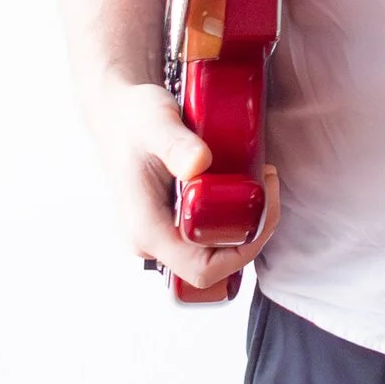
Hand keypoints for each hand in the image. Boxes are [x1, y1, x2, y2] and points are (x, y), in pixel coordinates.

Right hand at [87, 77, 275, 289]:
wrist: (117, 113)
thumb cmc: (134, 117)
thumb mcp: (156, 123)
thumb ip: (176, 144)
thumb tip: (200, 162)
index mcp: (146, 230)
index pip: (203, 270)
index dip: (243, 249)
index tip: (264, 205)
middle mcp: (152, 241)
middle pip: (217, 263)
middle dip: (252, 231)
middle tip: (267, 182)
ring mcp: (162, 234)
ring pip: (216, 250)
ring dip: (246, 223)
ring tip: (259, 177)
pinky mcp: (172, 223)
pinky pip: (210, 234)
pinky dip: (234, 216)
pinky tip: (243, 183)